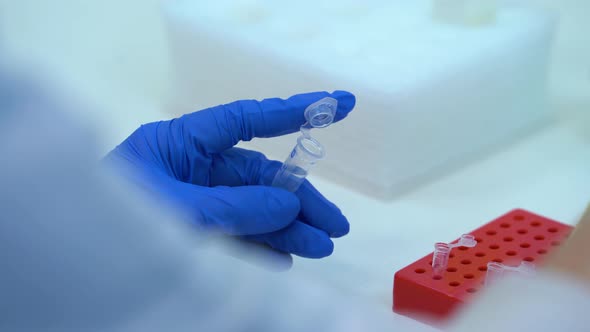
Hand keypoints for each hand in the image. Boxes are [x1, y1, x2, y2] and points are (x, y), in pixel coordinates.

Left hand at [105, 91, 355, 260]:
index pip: (246, 120)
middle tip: (334, 226)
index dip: (292, 112)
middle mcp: (191, 170)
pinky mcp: (195, 235)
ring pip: (254, 210)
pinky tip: (286, 259)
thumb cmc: (114, 223)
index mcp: (179, 144)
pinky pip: (237, 237)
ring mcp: (195, 204)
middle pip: (259, 177)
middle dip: (298, 199)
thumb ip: (236, 206)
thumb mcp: (178, 210)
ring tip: (321, 247)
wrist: (73, 271)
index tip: (337, 106)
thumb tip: (289, 204)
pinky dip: (262, 247)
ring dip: (288, 229)